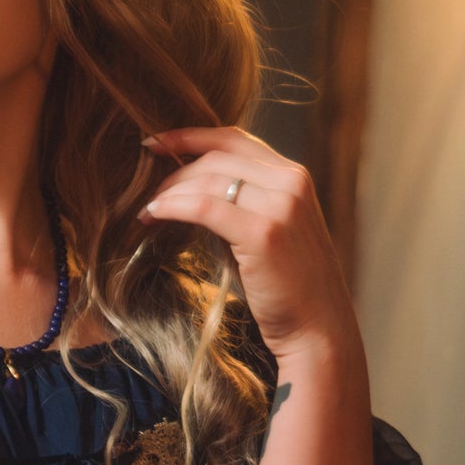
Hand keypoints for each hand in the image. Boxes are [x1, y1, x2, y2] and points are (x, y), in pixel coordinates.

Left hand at [138, 126, 354, 360]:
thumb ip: (240, 204)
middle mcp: (291, 182)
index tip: (155, 143)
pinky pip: (205, 207)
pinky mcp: (264, 233)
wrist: (318, 328)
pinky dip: (173, 207)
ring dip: (169, 193)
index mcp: (294, 176)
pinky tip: (154, 215)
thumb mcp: (267, 231)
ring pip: (207, 180)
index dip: (190, 136)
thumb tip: (189, 192)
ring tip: (147, 211)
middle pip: (216, 158)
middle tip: (148, 195)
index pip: (234, 139)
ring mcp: (281, 205)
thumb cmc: (286, 288)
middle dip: (174, 173)